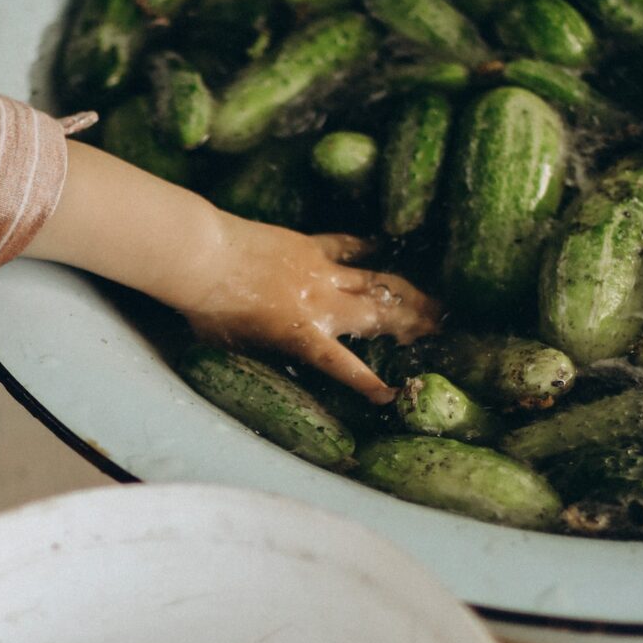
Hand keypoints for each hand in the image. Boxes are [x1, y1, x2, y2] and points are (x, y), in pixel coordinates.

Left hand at [184, 215, 439, 403]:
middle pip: (379, 315)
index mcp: (303, 337)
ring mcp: (320, 271)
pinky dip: (366, 249)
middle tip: (440, 330)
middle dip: (413, 324)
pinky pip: (347, 247)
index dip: (369, 383)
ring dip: (406, 292)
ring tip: (433, 299)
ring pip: (376, 281)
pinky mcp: (310, 246)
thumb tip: (276, 358)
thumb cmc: (211, 309)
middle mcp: (321, 305)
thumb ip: (267, 352)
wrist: (202, 256)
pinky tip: (383, 246)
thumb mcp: (239, 347)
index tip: (392, 396)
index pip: (345, 367)